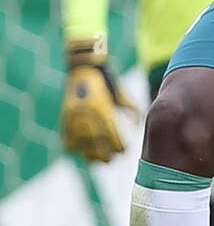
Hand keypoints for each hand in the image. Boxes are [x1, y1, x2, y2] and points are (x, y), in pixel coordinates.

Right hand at [61, 40, 139, 161]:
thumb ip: (131, 110)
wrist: (84, 65)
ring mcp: (74, 115)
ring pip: (80, 144)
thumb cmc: (107, 80)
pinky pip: (66, 137)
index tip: (123, 150)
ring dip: (89, 154)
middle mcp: (87, 114)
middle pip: (96, 144)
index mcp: (102, 108)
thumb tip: (137, 126)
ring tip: (97, 160)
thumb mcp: (121, 94)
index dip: (118, 146)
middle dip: (104, 155)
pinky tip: (80, 151)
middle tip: (111, 159)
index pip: (111, 135)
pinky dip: (72, 147)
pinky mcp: (65, 115)